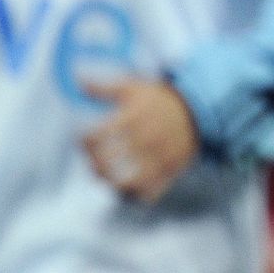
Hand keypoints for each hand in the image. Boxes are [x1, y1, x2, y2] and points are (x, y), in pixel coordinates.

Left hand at [81, 77, 200, 201]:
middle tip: (92, 158)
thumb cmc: (158, 98)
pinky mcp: (169, 169)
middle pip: (108, 161)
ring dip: (110, 183)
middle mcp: (144, 139)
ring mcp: (158, 157)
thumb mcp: (132, 86)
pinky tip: (125, 188)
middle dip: (93, 162)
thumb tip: (77, 78)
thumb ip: (104, 87)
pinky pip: (149, 191)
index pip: (97, 136)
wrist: (196, 108)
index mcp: (133, 117)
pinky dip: (134, 194)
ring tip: (105, 176)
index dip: (84, 140)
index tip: (82, 138)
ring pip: (127, 181)